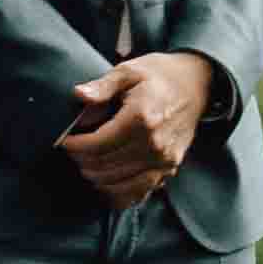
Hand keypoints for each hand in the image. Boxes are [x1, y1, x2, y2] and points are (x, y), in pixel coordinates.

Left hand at [57, 51, 214, 205]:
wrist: (198, 84)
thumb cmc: (160, 75)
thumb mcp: (129, 70)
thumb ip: (102, 86)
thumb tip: (79, 95)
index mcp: (141, 118)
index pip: (96, 145)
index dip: (74, 146)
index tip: (64, 140)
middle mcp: (154, 145)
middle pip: (104, 167)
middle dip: (81, 161)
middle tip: (73, 150)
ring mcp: (163, 161)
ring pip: (117, 184)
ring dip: (95, 177)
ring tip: (85, 163)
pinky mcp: (169, 170)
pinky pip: (138, 194)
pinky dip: (117, 193)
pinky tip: (104, 183)